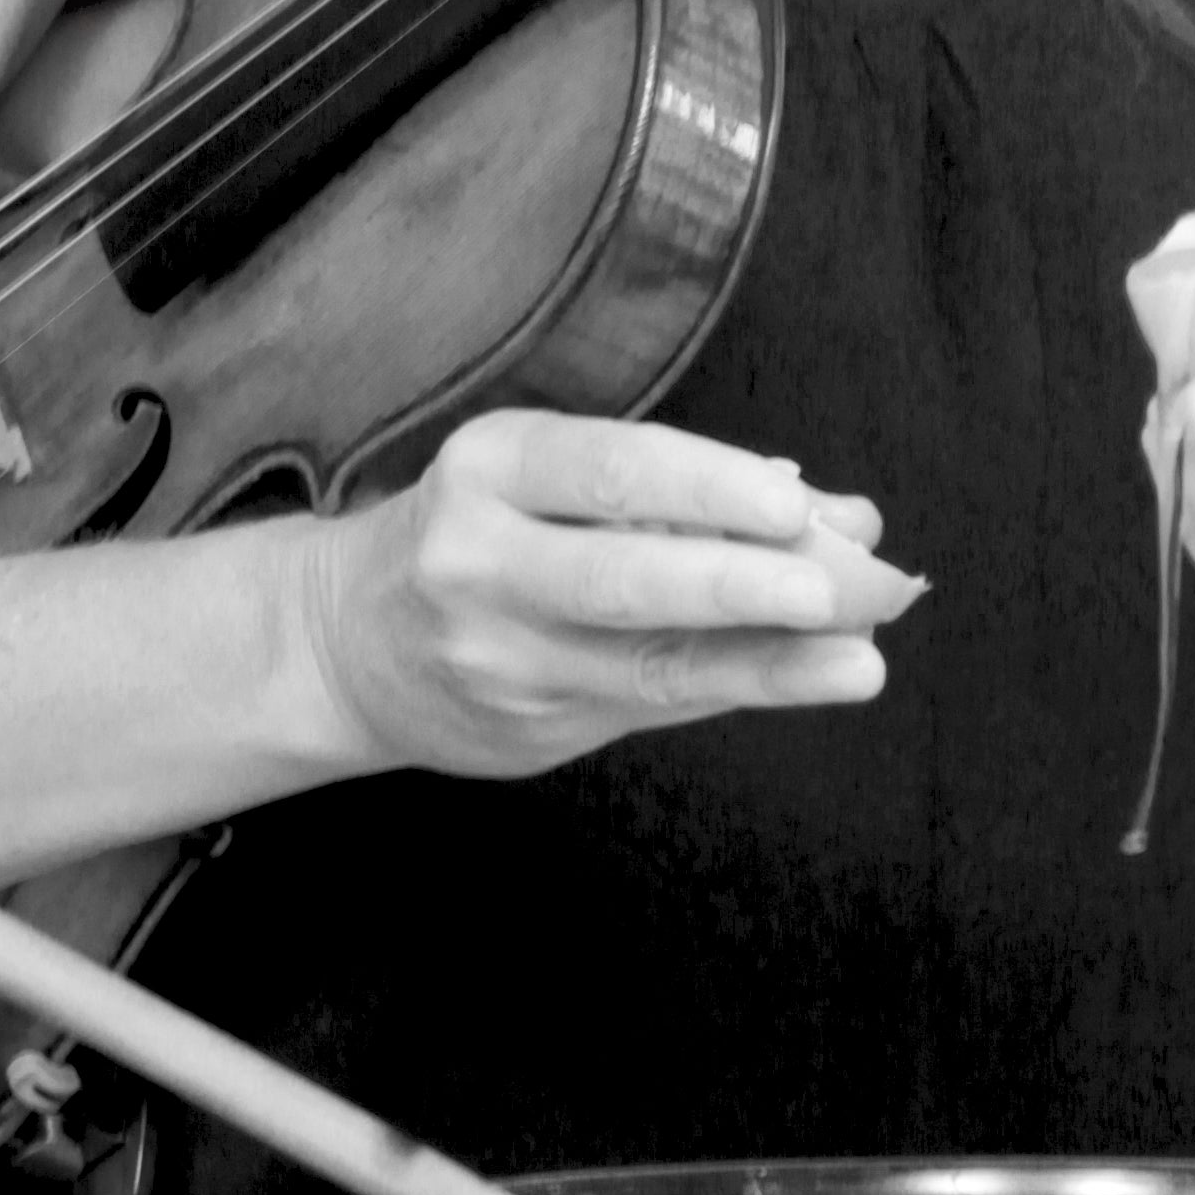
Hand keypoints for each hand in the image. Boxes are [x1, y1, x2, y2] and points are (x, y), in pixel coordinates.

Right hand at [295, 411, 919, 780]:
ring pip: (643, 662)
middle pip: (620, 574)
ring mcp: (493, 656)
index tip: (795, 507)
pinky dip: (736, 689)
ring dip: (763, 661)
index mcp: (493, 465)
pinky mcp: (517, 729)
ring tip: (855, 662)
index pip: (612, 470)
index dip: (708, 487)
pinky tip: (808, 682)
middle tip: (832, 589)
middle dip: (733, 583)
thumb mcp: (560, 484)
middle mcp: (478, 557)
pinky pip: (646, 706)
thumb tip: (847, 516)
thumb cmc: (491, 537)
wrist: (339, 646)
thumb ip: (696, 496)